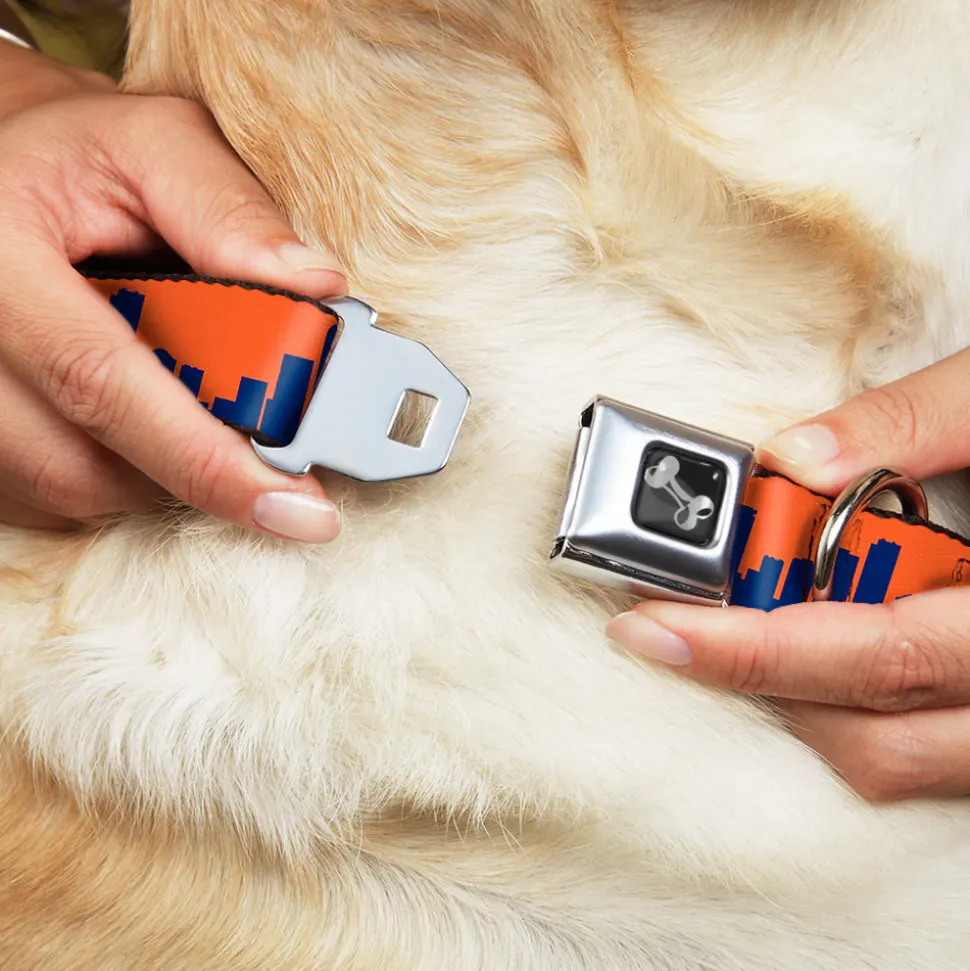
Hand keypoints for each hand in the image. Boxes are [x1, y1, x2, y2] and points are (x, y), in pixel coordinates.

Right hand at [0, 43, 346, 540]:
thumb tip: (316, 287)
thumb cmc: (79, 158)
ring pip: (77, 489)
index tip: (299, 505)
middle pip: (86, 464)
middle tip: (284, 471)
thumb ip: (229, 209)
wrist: (6, 177)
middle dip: (203, 474)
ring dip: (167, 471)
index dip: (207, 458)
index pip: (102, 382)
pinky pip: (57, 495)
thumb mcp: (154, 145)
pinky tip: (153, 421)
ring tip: (207, 412)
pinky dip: (127, 474)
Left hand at [608, 347, 969, 801]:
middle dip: (757, 679)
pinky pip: (930, 758)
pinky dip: (857, 715)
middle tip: (673, 623)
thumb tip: (794, 457)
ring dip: (804, 704)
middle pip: (875, 734)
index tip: (654, 624)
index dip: (754, 648)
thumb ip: (913, 422)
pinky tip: (818, 653)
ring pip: (901, 763)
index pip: (876, 653)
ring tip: (738, 632)